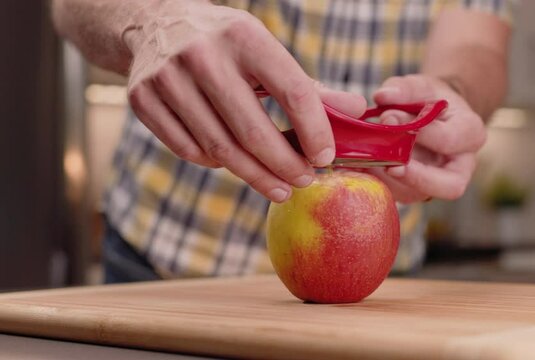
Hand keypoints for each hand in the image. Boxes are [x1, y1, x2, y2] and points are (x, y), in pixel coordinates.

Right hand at [125, 1, 365, 201]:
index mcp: (246, 37)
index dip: (315, 131)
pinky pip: (188, 150)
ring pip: (219, 149)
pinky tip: (234, 163)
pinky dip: (216, 164)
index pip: (294, 92)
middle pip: (252, 131)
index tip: (325, 158)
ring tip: (279, 187)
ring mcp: (167, 78)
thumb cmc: (227, 44)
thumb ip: (310, 87)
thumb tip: (356, 111)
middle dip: (285, 166)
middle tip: (304, 182)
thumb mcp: (267, 52)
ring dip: (255, 175)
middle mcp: (203, 55)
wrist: (156, 25)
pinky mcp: (142, 99)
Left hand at [368, 74, 485, 202]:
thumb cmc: (429, 99)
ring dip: (390, 182)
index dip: (419, 132)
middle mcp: (462, 165)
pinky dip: (379, 182)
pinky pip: (399, 195)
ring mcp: (440, 183)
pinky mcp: (417, 191)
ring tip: (367, 162)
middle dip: (416, 177)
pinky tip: (362, 167)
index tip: (388, 116)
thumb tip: (382, 96)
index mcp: (471, 134)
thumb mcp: (422, 85)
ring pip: (420, 194)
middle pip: (450, 186)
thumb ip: (405, 88)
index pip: (449, 140)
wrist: (432, 116)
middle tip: (389, 165)